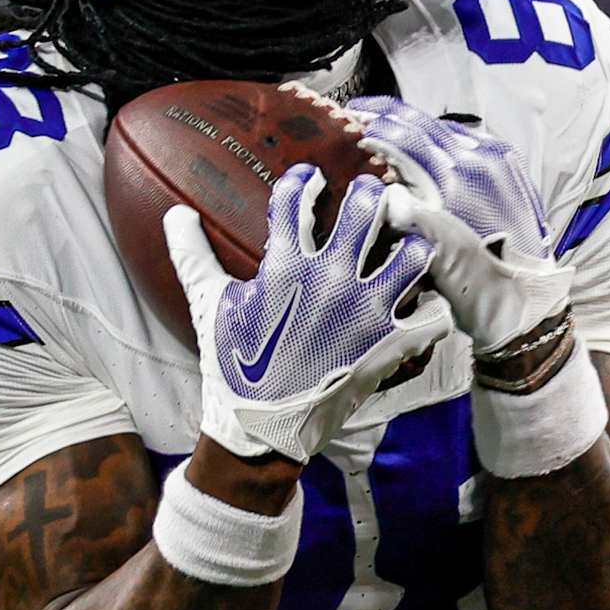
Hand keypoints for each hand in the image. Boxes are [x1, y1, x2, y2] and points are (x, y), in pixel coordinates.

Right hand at [164, 164, 451, 461]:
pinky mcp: (390, 346)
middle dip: (368, 193)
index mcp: (286, 266)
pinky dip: (433, 307)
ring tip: (406, 245)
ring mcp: (366, 313)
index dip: (304, 180)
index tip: (310, 178)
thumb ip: (192, 255)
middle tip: (369, 195)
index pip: (297, 198)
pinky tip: (422, 303)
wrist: (263, 431)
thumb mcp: (207, 306)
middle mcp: (332, 281)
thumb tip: (174, 214)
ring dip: (411, 245)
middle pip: (365, 208)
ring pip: (413, 254)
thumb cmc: (233, 367)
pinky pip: (434, 316)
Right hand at [351, 98, 572, 355]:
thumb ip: (412, 221)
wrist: (530, 303)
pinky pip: (464, 138)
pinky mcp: (507, 168)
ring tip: (382, 124)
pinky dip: (436, 135)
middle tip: (355, 113)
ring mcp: (498, 162)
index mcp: (461, 181)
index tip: (347, 122)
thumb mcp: (439, 258)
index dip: (372, 125)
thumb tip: (385, 194)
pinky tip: (420, 144)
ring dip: (410, 124)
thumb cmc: (482, 289)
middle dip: (386, 116)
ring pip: (443, 127)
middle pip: (423, 123)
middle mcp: (481, 162)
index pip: (406, 136)